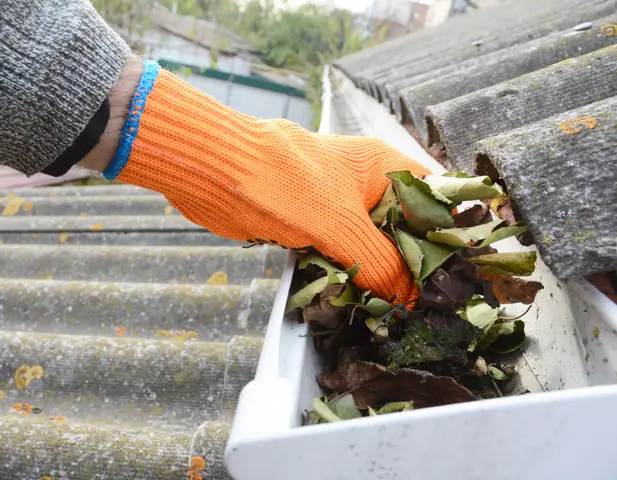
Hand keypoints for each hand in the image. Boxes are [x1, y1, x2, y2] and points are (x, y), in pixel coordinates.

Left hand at [88, 63, 431, 302]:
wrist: (216, 173)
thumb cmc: (281, 182)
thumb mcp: (341, 225)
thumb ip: (379, 262)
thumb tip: (406, 298)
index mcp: (385, 168)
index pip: (436, 199)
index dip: (452, 234)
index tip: (461, 273)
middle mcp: (367, 186)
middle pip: (405, 229)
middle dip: (415, 264)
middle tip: (430, 304)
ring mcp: (340, 207)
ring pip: (373, 246)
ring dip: (381, 275)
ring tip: (399, 311)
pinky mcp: (315, 226)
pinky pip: (343, 255)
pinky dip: (350, 277)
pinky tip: (361, 302)